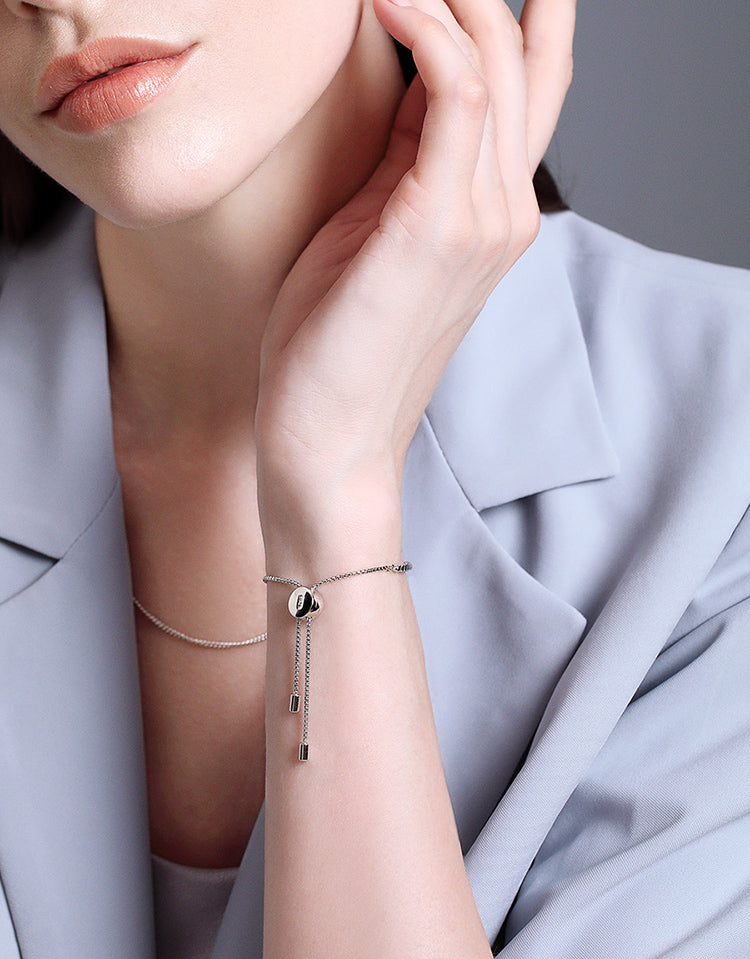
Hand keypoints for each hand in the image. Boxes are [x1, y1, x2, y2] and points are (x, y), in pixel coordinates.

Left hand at [255, 0, 574, 501]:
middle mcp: (504, 209)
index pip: (528, 84)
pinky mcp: (441, 223)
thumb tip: (409, 66)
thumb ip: (407, 152)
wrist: (329, 437)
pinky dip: (427, 27)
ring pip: (493, 58)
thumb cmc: (334, 342)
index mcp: (490, 211)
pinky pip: (455, 89)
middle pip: (523, 56)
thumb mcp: (373, 227)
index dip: (515, 12)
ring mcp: (483, 217)